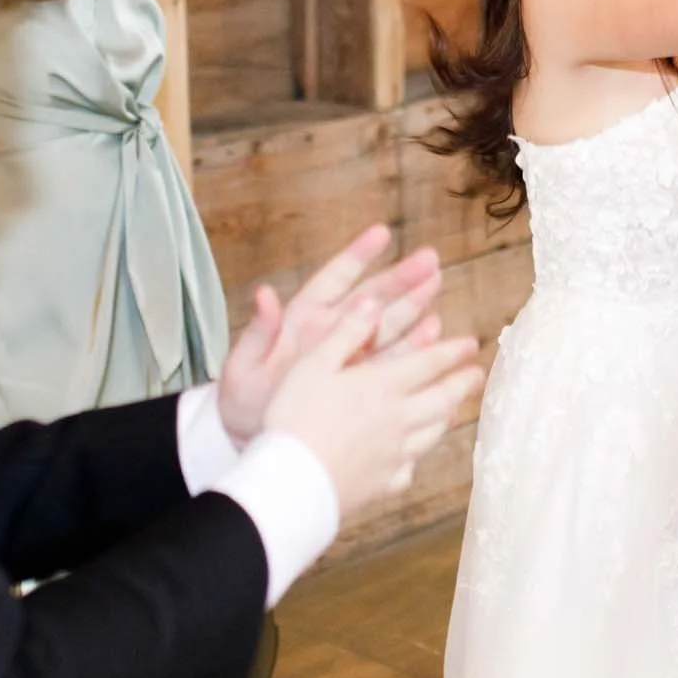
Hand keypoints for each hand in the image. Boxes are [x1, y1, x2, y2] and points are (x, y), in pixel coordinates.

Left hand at [215, 224, 444, 444]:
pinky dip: (412, 345)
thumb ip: (259, 331)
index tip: (381, 234)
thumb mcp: (243, 366)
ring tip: (436, 283)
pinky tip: (432, 330)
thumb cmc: (241, 401)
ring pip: (386, 324)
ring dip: (412, 304)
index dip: (357, 256)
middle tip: (429, 258)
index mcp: (302, 320)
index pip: (334, 280)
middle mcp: (331, 333)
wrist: (250, 442)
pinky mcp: (361, 382)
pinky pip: (392, 360)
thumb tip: (263, 294)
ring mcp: (349, 357)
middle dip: (399, 277)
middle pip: (371, 297)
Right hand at [264, 300, 482, 517]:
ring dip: (446, 418)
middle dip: (462, 385)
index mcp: (382, 385)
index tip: (471, 344)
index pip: (429, 363)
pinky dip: (415, 460)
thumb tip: (373, 304)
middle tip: (477, 376)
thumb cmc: (295, 417)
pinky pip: (408, 470)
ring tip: (452, 411)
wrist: (292, 481)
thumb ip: (346, 334)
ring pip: (431, 434)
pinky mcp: (382, 484)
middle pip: (441, 399)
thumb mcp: (314, 364)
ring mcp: (393, 454)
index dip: (452, 351)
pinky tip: (412, 459)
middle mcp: (397, 419)